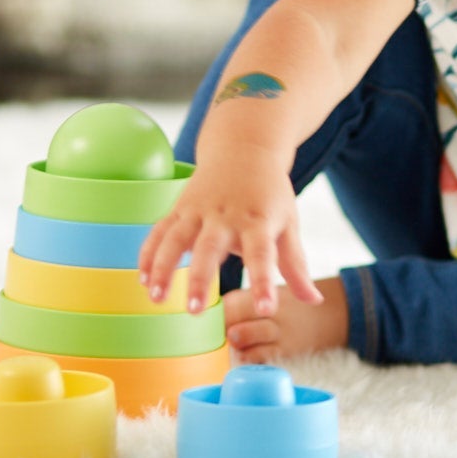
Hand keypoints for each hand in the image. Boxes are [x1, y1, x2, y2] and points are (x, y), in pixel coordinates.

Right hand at [136, 147, 321, 317]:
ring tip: (156, 298)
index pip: (263, 254)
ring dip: (164, 267)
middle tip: (195, 310)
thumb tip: (313, 301)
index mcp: (258, 221)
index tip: (266, 307)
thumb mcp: (289, 224)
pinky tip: (143, 279)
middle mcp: (226, 215)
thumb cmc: (270, 193)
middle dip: (201, 278)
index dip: (264, 281)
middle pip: (210, 248)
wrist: (243, 147)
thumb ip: (296, 265)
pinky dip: (148, 254)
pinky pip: (159, 231)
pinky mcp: (179, 208)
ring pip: (175, 238)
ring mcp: (198, 210)